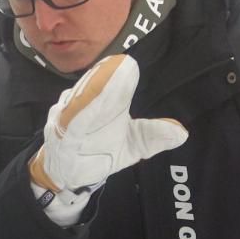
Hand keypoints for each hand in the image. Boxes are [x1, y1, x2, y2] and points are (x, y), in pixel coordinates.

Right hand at [29, 54, 187, 213]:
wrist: (65, 174)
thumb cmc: (98, 152)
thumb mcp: (132, 146)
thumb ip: (152, 136)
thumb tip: (181, 133)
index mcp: (102, 102)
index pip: (110, 85)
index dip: (118, 74)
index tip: (129, 64)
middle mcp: (82, 104)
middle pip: (94, 89)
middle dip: (107, 79)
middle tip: (122, 65)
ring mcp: (67, 118)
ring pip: (78, 104)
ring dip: (90, 93)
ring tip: (104, 80)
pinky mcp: (58, 136)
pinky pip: (67, 126)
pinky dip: (75, 118)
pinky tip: (81, 113)